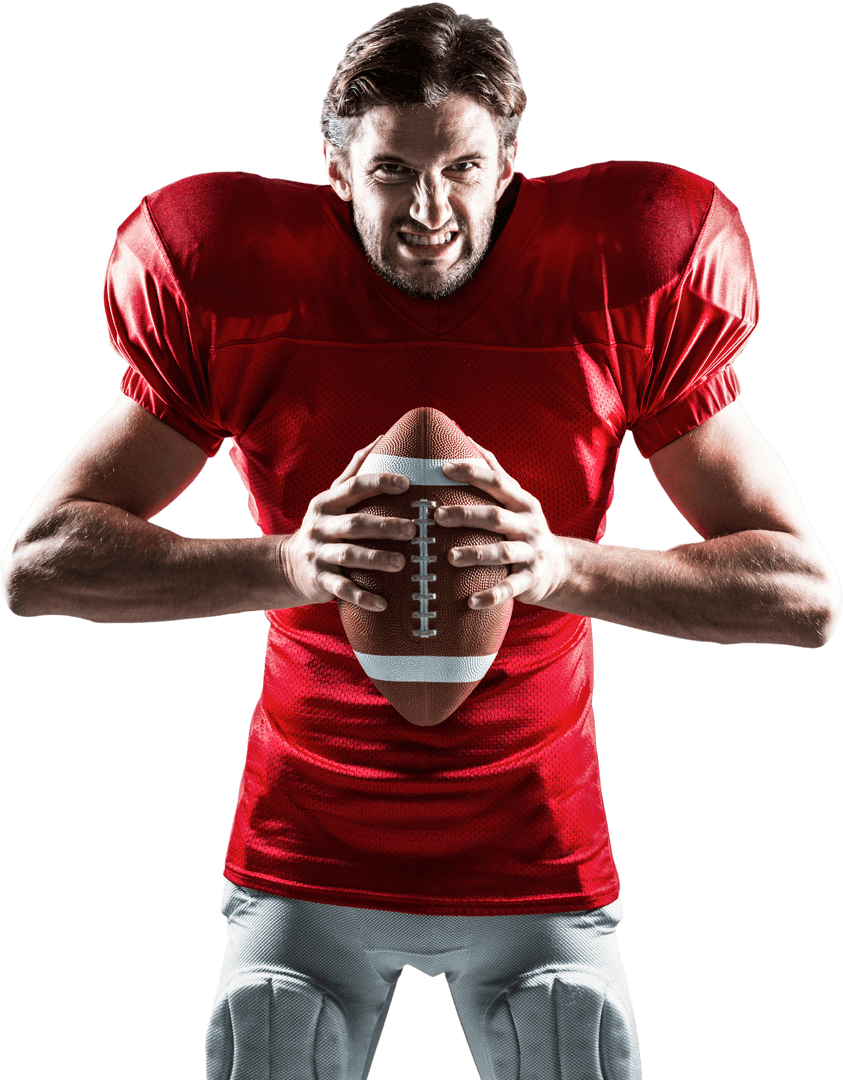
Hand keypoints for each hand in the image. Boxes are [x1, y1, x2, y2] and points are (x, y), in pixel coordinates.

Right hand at [279, 436, 415, 609]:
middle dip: (385, 526)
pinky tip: (384, 603)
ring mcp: (319, 555)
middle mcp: (321, 526)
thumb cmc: (323, 525)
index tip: (407, 484)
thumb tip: (382, 437)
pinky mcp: (319, 581)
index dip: (380, 482)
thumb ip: (355, 470)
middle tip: (414, 529)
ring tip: (402, 563)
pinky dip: (363, 597)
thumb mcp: (332, 497)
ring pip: (349, 556)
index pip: (354, 487)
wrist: (286, 565)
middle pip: (355, 524)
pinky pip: (342, 590)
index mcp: (327, 503)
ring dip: (376, 559)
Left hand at [436, 444, 567, 608]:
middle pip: (495, 517)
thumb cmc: (525, 528)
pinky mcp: (530, 581)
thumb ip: (494, 472)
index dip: (472, 473)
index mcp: (522, 503)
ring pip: (502, 553)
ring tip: (449, 557)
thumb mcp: (516, 500)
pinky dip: (491, 596)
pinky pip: (510, 589)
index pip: (497, 482)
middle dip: (466, 515)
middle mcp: (528, 526)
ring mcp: (531, 554)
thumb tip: (467, 438)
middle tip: (436, 516)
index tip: (443, 468)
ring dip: (475, 554)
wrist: (561, 568)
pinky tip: (471, 602)